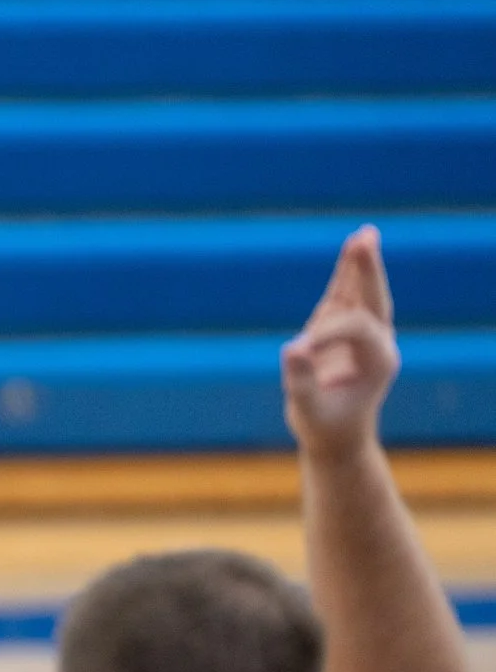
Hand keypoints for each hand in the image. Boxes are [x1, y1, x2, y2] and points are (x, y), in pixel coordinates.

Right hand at [283, 224, 400, 458]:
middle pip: (373, 299)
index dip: (326, 332)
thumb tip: (293, 349)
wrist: (337, 436)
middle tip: (364, 239)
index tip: (295, 353)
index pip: (355, 328)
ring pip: (363, 294)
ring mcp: (366, 335)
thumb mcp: (309, 410)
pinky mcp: (347, 332)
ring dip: (360, 265)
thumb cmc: (324, 426)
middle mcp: (379, 343)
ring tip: (364, 235)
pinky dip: (346, 275)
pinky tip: (351, 250)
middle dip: (366, 271)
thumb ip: (302, 381)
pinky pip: (346, 298)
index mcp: (378, 361)